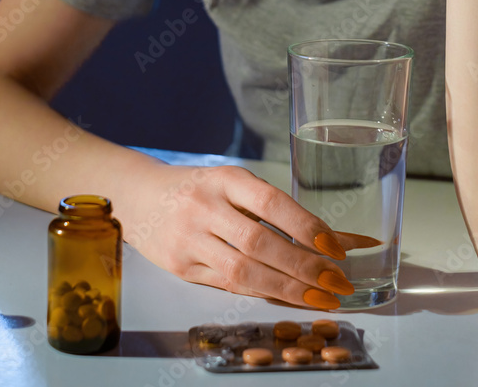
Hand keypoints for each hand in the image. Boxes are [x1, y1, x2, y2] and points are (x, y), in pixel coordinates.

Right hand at [120, 161, 375, 309]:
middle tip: (338, 283)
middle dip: (304, 267)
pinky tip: (286, 298)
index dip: (306, 226)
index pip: (271, 202)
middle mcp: (205, 206)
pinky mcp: (180, 267)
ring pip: (243, 271)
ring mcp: (190, 239)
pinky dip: (261, 293)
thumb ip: (275, 209)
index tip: (337, 248)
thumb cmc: (199, 188)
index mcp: (225, 178)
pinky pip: (228, 285)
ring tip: (320, 298)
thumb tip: (335, 237)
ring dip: (287, 288)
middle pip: (260, 242)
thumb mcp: (233, 184)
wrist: (139, 196)